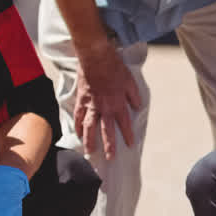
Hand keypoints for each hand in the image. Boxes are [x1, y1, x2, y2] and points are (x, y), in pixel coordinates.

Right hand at [75, 40, 142, 158]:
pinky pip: (78, 116)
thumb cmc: (114, 67)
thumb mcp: (130, 81)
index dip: (128, 136)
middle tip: (110, 158)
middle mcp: (105, 108)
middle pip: (107, 131)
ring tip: (90, 152)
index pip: (125, 124)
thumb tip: (137, 107)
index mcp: (118, 104)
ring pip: (90, 128)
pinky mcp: (81, 100)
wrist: (96, 57)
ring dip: (90, 141)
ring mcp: (91, 105)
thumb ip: (134, 96)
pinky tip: (78, 134)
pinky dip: (77, 126)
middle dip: (109, 146)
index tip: (130, 145)